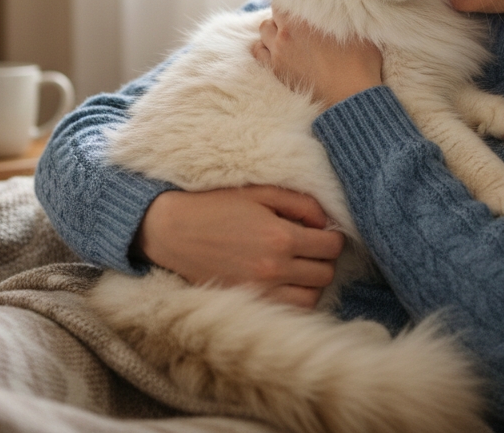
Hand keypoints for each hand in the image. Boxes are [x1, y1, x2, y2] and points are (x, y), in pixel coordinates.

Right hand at [135, 186, 345, 307]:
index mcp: (281, 237)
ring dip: (312, 282)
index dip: (332, 237)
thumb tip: (325, 221)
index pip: (331, 246)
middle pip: (326, 273)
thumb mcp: (260, 192)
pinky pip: (288, 311)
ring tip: (299, 267)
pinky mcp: (246, 302)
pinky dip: (294, 299)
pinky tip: (285, 283)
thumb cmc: (215, 206)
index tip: (322, 232)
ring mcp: (261, 290)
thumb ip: (299, 203)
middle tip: (311, 248)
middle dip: (324, 259)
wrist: (171, 231)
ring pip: (312, 298)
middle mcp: (274, 268)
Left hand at [252, 10, 382, 108]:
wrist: (350, 97)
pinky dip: (264, 47)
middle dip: (284, 16)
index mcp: (307, 17)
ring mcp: (278, 51)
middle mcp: (288, 31)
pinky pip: (258, 51)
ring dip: (273, 30)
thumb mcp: (359, 32)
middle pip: (275, 13)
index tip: (301, 9)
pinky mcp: (275, 69)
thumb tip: (344, 6)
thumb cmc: (359, 64)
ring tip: (286, 36)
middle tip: (297, 24)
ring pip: (264, 30)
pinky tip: (275, 51)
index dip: (295, 3)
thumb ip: (345, 16)